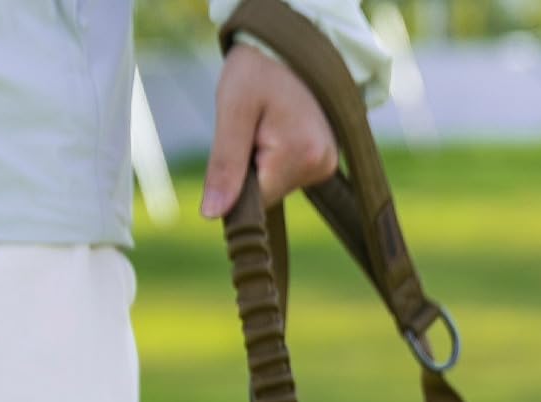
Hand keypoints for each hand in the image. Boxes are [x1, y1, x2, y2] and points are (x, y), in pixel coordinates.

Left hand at [201, 44, 338, 218]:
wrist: (288, 48)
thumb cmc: (256, 71)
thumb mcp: (232, 110)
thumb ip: (224, 165)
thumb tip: (213, 214)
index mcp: (301, 156)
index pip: (258, 200)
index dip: (237, 181)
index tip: (235, 144)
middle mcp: (321, 166)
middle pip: (270, 192)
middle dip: (251, 167)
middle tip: (250, 126)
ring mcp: (327, 164)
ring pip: (279, 184)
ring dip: (262, 162)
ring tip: (264, 123)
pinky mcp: (326, 161)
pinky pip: (290, 174)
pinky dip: (276, 157)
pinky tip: (278, 129)